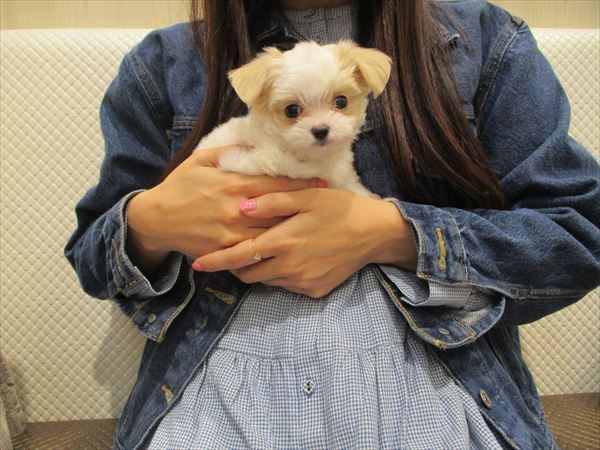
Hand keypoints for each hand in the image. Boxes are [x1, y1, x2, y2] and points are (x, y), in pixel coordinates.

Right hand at [126, 146, 322, 274]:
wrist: (156, 219)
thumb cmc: (179, 186)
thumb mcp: (201, 160)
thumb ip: (229, 151)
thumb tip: (253, 143)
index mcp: (234, 184)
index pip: (276, 184)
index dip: (302, 184)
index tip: (322, 184)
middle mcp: (237, 209)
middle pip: (280, 210)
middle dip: (305, 209)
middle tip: (329, 207)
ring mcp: (232, 232)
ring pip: (271, 233)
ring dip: (294, 231)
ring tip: (316, 229)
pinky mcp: (225, 250)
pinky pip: (253, 252)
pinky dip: (271, 250)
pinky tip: (289, 250)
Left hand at [192, 188, 416, 297]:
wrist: (374, 233)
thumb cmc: (340, 209)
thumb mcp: (308, 196)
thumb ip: (273, 200)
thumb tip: (241, 205)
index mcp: (284, 241)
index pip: (240, 255)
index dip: (216, 261)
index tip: (197, 264)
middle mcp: (289, 267)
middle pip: (248, 274)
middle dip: (236, 266)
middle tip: (236, 251)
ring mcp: (302, 282)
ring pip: (266, 281)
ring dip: (259, 269)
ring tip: (267, 251)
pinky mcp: (314, 291)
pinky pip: (287, 286)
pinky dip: (281, 275)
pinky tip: (293, 258)